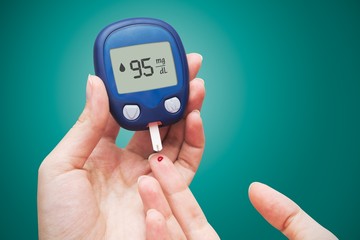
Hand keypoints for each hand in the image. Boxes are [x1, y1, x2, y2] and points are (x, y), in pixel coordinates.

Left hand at [37, 53, 204, 238]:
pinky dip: (194, 140)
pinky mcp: (167, 192)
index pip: (127, 111)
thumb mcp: (62, 166)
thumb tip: (96, 84)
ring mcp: (150, 175)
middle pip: (157, 120)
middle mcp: (129, 160)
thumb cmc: (61, 220)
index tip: (150, 68)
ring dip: (187, 111)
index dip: (140, 89)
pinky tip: (195, 119)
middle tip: (186, 71)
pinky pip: (187, 163)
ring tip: (195, 89)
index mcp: (102, 150)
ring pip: (176, 137)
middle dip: (173, 94)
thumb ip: (85, 125)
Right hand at [138, 155, 336, 239]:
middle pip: (177, 226)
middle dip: (162, 196)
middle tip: (151, 164)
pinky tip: (153, 219)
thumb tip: (256, 188)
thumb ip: (287, 216)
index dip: (178, 193)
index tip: (166, 167)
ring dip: (155, 214)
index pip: (193, 220)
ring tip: (145, 184)